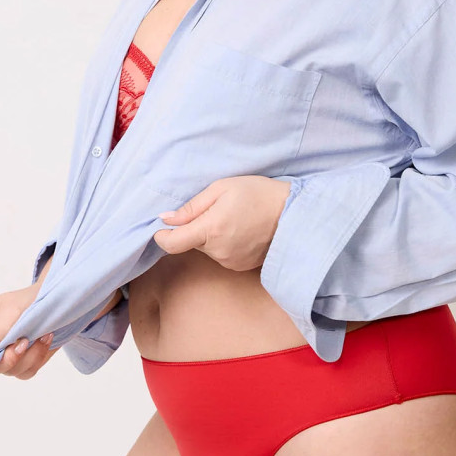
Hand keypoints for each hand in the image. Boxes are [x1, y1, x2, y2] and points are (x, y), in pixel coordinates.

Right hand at [0, 279, 123, 378]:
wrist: (52, 299)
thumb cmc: (26, 300)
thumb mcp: (8, 312)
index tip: (1, 350)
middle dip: (10, 358)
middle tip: (24, 341)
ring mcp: (9, 356)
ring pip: (13, 372)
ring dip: (30, 356)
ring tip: (42, 335)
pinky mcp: (25, 362)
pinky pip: (28, 371)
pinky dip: (38, 357)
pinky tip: (46, 339)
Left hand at [152, 176, 289, 271]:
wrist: (292, 213)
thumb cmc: (257, 194)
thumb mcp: (221, 188)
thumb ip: (191, 207)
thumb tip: (165, 219)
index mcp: (211, 229)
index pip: (172, 243)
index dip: (162, 236)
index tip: (163, 227)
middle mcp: (218, 251)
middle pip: (191, 243)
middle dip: (195, 228)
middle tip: (216, 210)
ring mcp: (230, 262)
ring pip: (206, 249)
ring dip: (210, 236)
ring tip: (232, 219)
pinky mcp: (240, 267)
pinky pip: (220, 255)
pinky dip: (223, 244)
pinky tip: (240, 230)